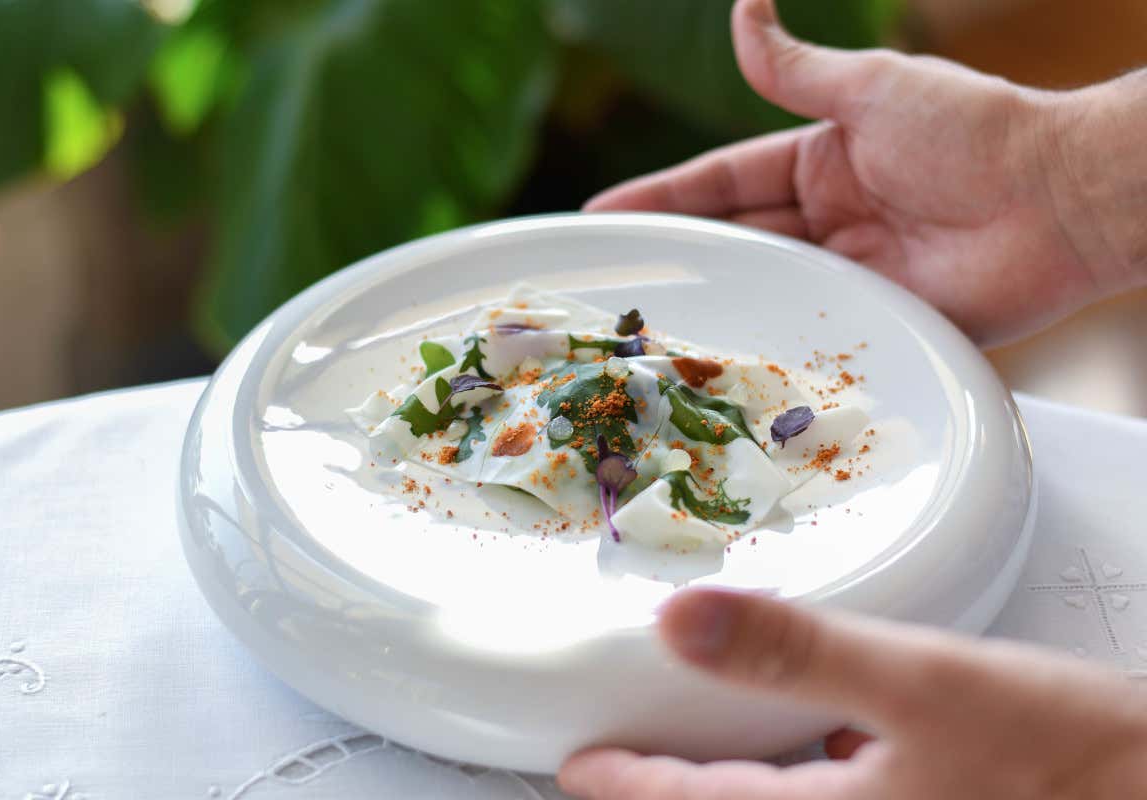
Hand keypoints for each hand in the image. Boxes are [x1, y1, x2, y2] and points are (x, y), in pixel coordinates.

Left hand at [558, 589, 1146, 798]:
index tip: (577, 767)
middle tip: (621, 766)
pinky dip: (803, 779)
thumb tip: (680, 621)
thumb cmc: (1070, 755)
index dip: (627, 786)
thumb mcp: (923, 682)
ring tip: (699, 750)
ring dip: (734, 786)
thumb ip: (797, 651)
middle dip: (673, 797)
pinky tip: (822, 746)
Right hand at [585, 0, 1146, 345]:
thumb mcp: (870, 89)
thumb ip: (793, 66)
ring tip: (645, 332)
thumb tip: (742, 5)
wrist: (1062, 201)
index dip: (661, 199)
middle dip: (674, 258)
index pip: (720, 183)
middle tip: (608, 284)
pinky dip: (770, 350)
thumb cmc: (973, 131)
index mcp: (819, 163)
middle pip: (734, 241)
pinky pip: (812, 337)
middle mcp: (827, 222)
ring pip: (763, 292)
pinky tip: (722, 368)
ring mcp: (851, 275)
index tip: (601, 217)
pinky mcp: (880, 323)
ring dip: (713, 306)